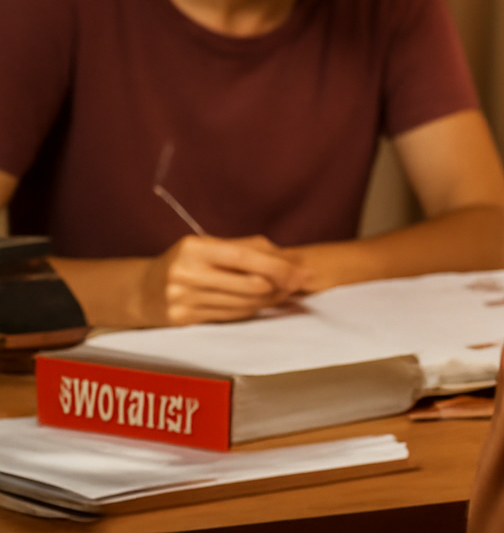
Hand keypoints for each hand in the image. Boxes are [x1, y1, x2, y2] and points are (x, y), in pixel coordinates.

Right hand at [139, 234, 308, 325]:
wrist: (141, 290)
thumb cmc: (185, 263)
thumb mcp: (208, 246)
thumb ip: (246, 247)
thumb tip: (287, 258)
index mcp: (194, 248)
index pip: (246, 257)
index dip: (278, 266)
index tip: (301, 273)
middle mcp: (186, 273)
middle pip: (249, 284)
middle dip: (280, 285)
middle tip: (298, 284)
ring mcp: (183, 299)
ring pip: (243, 303)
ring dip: (269, 300)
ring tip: (284, 293)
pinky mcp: (183, 319)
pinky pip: (230, 315)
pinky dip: (250, 309)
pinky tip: (260, 303)